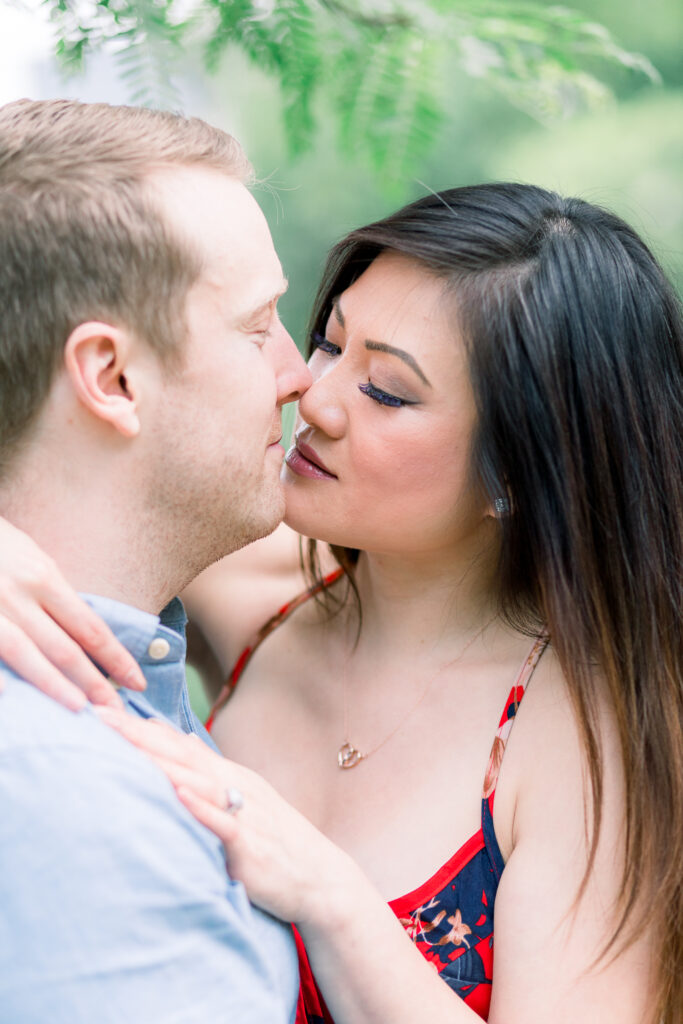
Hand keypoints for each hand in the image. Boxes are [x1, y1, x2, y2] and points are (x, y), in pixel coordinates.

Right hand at [0, 518, 145, 708]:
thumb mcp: (32, 558)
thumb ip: (54, 594)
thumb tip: (83, 632)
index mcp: (43, 577)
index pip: (90, 627)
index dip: (116, 657)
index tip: (137, 680)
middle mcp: (19, 595)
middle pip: (65, 648)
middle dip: (94, 682)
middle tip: (117, 709)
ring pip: (27, 655)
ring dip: (55, 687)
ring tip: (80, 710)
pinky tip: (12, 696)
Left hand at [95, 707, 354, 925]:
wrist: (321, 878)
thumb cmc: (277, 839)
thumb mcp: (245, 795)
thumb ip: (211, 768)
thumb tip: (184, 737)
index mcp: (227, 775)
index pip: (176, 743)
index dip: (138, 725)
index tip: (100, 707)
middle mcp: (233, 786)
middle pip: (179, 754)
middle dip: (136, 734)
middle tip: (97, 713)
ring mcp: (243, 813)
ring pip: (196, 782)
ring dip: (160, 762)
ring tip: (124, 744)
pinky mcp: (250, 846)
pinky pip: (224, 823)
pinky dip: (202, 807)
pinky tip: (180, 794)